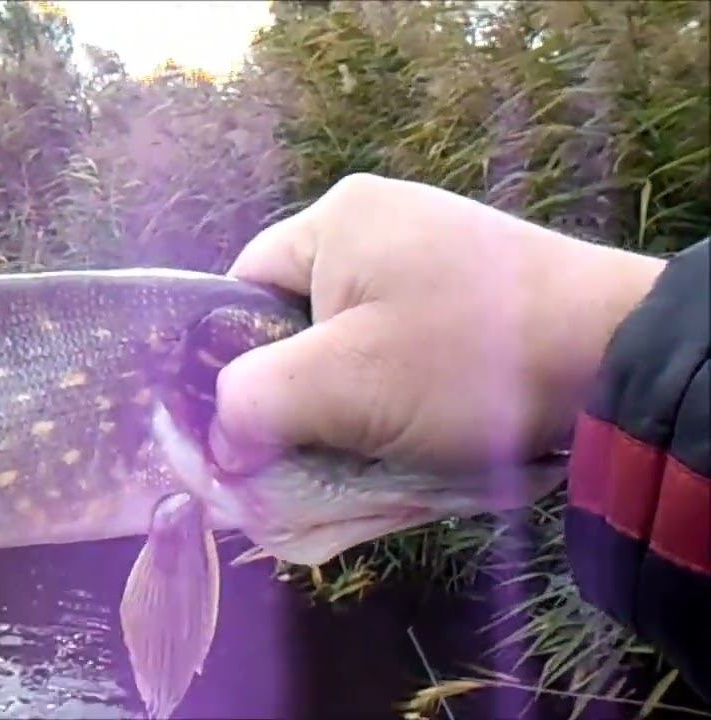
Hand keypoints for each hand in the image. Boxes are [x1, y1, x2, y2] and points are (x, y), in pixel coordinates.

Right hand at [212, 174, 665, 477]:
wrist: (616, 358)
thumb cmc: (463, 361)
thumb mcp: (339, 385)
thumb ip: (251, 402)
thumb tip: (219, 438)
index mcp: (337, 219)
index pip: (242, 290)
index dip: (233, 362)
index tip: (253, 425)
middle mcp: (380, 222)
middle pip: (297, 321)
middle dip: (300, 391)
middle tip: (314, 446)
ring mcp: (433, 254)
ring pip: (351, 343)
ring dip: (350, 401)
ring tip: (372, 446)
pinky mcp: (473, 291)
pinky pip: (402, 346)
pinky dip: (397, 393)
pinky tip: (417, 430)